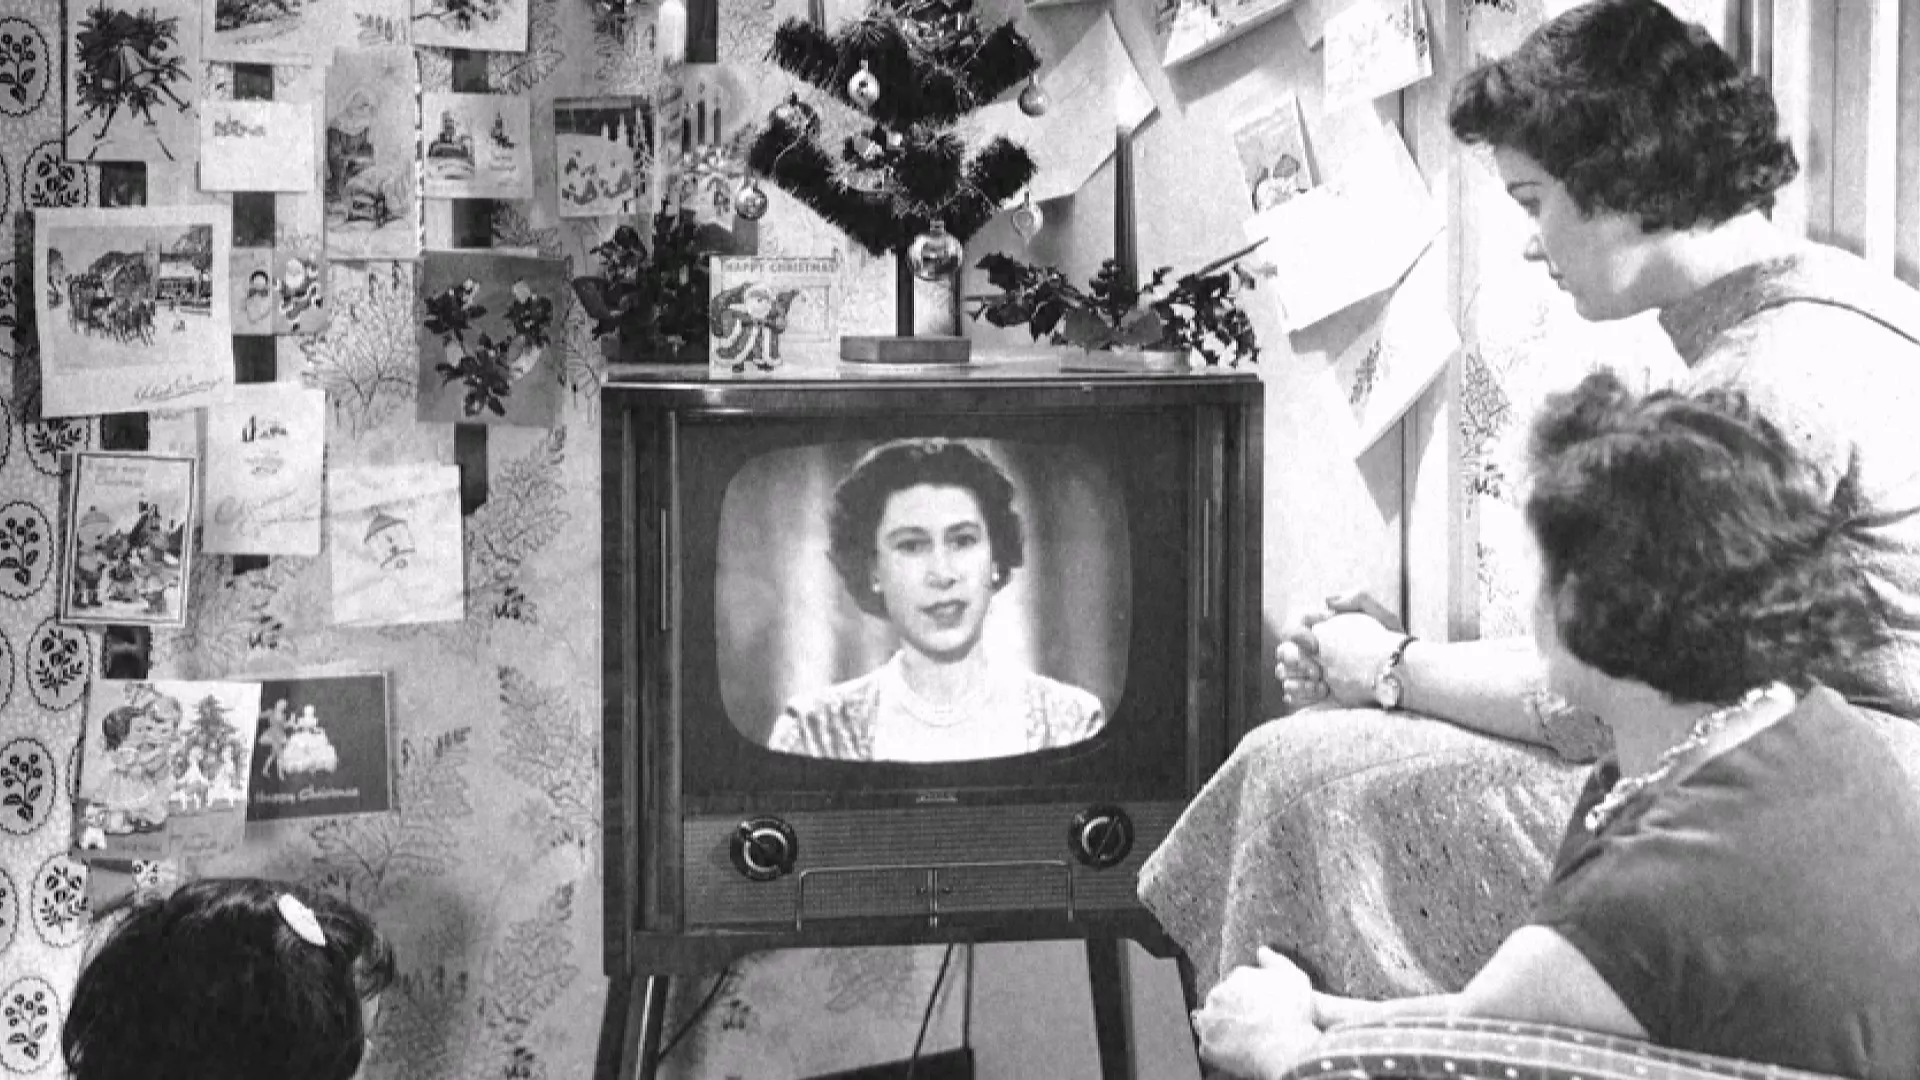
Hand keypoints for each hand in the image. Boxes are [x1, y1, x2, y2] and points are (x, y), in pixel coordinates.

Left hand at [1192, 946, 1321, 1079]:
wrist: (1287, 1050)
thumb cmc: (1294, 1014)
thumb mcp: (1294, 978)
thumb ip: (1276, 962)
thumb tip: (1262, 950)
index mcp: (1237, 976)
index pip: (1235, 983)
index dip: (1246, 997)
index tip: (1257, 1008)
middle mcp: (1218, 994)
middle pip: (1220, 1000)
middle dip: (1231, 1010)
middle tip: (1251, 1024)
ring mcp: (1210, 1020)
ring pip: (1210, 1021)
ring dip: (1221, 1027)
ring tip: (1243, 1039)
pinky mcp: (1207, 1045)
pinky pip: (1209, 1046)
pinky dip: (1219, 1049)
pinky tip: (1237, 1051)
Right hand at [1275, 592, 1404, 709]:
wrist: (1403, 678)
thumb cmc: (1393, 646)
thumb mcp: (1383, 618)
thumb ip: (1358, 598)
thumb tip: (1326, 601)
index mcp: (1324, 629)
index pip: (1295, 622)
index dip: (1296, 632)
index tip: (1314, 645)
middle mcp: (1313, 650)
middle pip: (1283, 650)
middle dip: (1295, 661)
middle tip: (1318, 673)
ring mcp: (1311, 673)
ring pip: (1283, 673)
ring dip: (1296, 681)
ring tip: (1321, 687)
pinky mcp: (1315, 695)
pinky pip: (1292, 695)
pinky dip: (1299, 696)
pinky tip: (1322, 696)